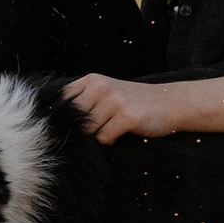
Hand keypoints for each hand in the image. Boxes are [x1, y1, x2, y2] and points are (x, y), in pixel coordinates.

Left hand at [61, 73, 223, 142]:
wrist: (169, 102)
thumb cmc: (133, 101)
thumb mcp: (106, 92)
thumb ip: (83, 101)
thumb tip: (54, 122)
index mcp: (92, 80)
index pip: (62, 101)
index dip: (63, 117)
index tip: (70, 126)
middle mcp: (101, 87)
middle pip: (73, 118)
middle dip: (79, 130)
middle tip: (94, 131)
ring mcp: (114, 101)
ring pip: (87, 130)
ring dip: (95, 136)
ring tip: (109, 130)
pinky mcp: (126, 117)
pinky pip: (103, 138)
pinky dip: (108, 141)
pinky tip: (118, 135)